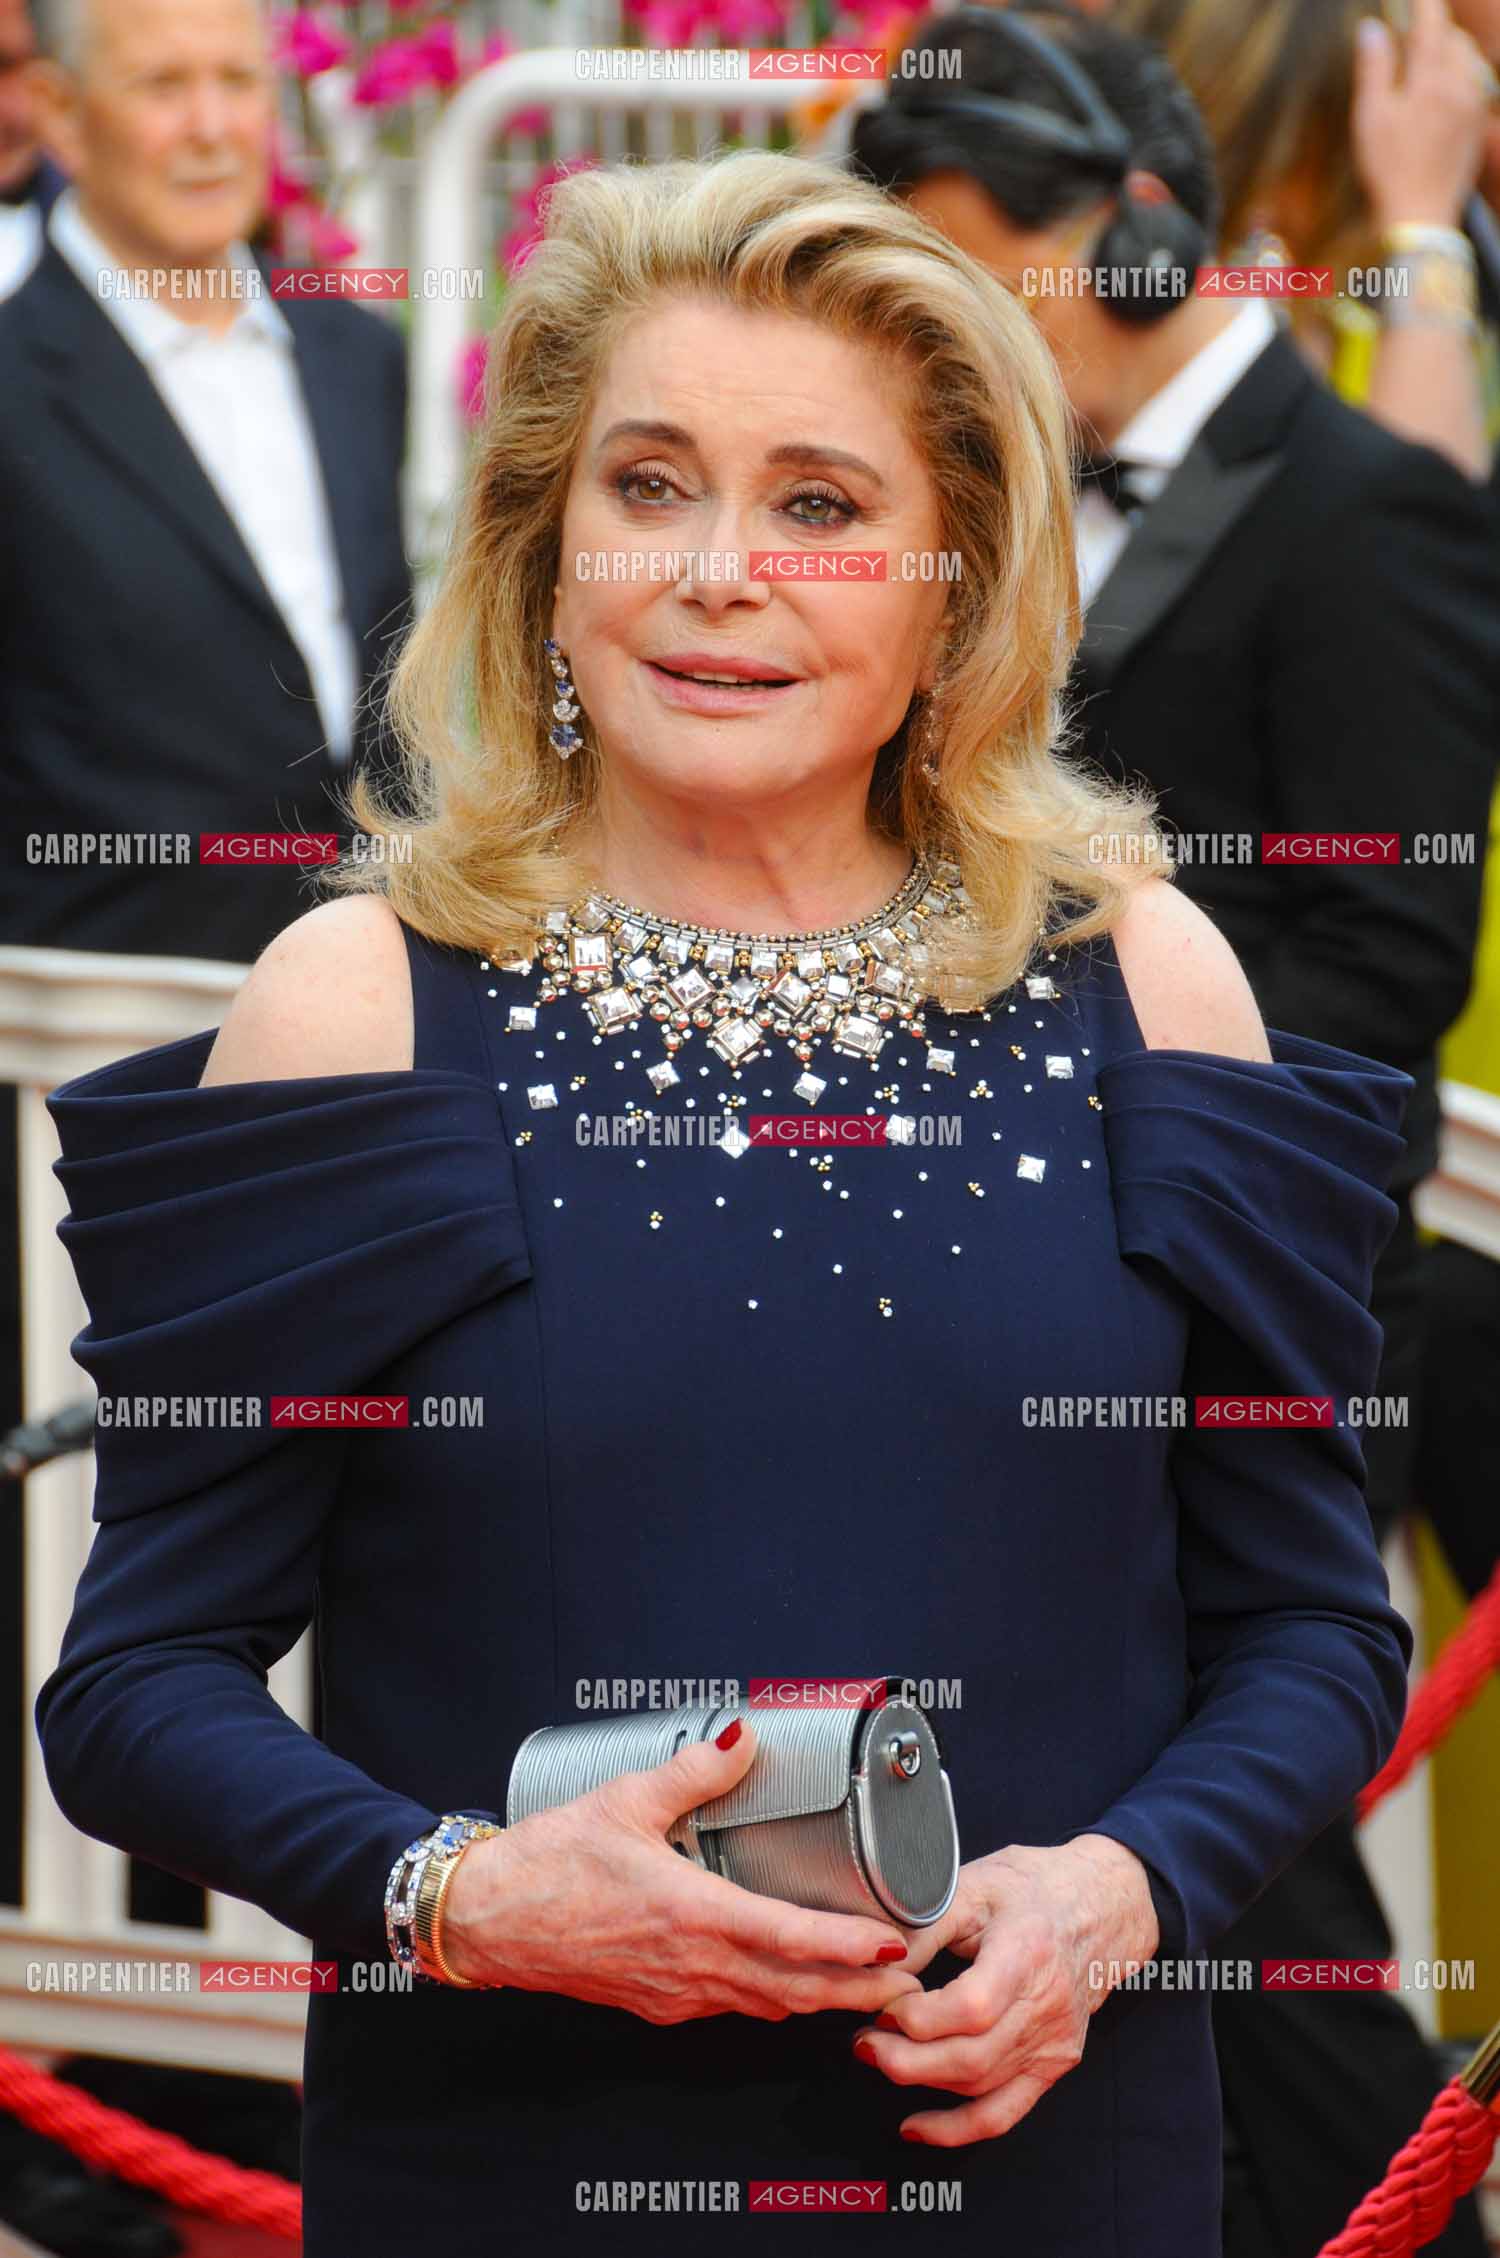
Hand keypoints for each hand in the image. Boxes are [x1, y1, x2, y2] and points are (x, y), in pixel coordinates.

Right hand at [439, 1718, 923, 2023]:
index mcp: (690, 1914)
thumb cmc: (546, 1863)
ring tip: (869, 1984)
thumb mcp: (623, 1799)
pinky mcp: (659, 2004)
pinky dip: (775, 2001)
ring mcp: (676, 1993)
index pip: (789, 1942)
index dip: (849, 1951)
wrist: (485, 1920)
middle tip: (910, 1975)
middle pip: (795, 1992)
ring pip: (768, 2007)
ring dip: (820, 2000)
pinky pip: (734, 2008)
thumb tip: (743, 1734)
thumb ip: (692, 1769)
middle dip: (858, 1989)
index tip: (895, 1948)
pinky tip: (790, 1983)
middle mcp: (691, 1966)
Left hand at [849, 1834, 1159, 2147]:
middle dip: (905, 2059)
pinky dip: (957, 2128)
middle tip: (865, 2040)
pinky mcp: (1053, 2064)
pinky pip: (1004, 2113)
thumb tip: (875, 1963)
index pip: (972, 2008)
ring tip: (879, 2056)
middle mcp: (1047, 2005)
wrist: (1100, 1906)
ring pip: (979, 2086)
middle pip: (971, 2058)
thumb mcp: (973, 1885)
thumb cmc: (1032, 1888)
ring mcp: (1054, 2042)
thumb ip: (923, 1926)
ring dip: (921, 2081)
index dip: (920, 2018)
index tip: (886, 2003)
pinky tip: (917, 2125)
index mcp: (1027, 1950)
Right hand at [1353, 0, 1490, 228]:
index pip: (1431, 24)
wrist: (1421, 215)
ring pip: (1468, 62)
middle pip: (1454, 40)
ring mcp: (1473, 107)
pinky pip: (1474, 86)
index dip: (1423, 3)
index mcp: (1431, 78)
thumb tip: (1371, 27)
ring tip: (1429, 57)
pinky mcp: (1476, 127)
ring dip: (1450, 51)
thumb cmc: (1388, 168)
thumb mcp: (1371, 117)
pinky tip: (1444, 90)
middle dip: (1436, 28)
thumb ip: (1374, 68)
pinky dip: (1459, 77)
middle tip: (1415, 27)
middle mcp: (1460, 85)